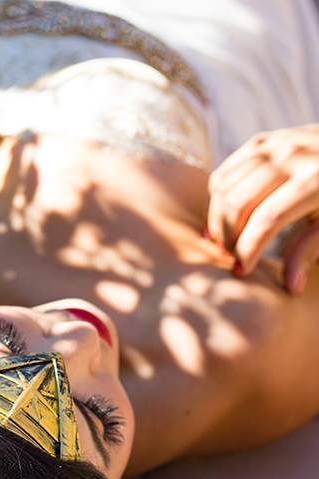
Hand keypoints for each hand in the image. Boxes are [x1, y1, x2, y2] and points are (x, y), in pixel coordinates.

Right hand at [207, 125, 318, 294]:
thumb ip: (309, 251)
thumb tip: (291, 289)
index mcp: (314, 180)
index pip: (265, 221)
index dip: (248, 250)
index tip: (242, 272)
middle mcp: (289, 157)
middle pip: (238, 204)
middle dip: (229, 238)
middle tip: (232, 259)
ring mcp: (273, 145)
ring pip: (223, 187)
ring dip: (218, 220)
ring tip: (226, 244)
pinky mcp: (261, 142)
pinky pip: (225, 172)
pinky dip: (217, 199)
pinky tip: (223, 221)